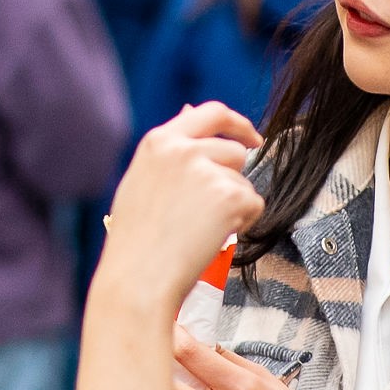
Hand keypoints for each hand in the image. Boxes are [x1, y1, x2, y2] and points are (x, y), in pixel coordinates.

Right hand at [94, 102, 264, 314]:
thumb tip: (191, 110)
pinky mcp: (230, 196)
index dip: (237, 123)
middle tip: (216, 210)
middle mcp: (183, 149)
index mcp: (159, 141)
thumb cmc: (136, 239)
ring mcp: (207, 171)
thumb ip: (170, 149)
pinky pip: (254, 204)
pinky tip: (212, 239)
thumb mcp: (143, 180)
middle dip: (233, 178)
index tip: (252, 137)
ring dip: (234, 205)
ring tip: (200, 230)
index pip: (210, 113)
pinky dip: (243, 223)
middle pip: (234, 151)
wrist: (139, 278)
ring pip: (243, 181)